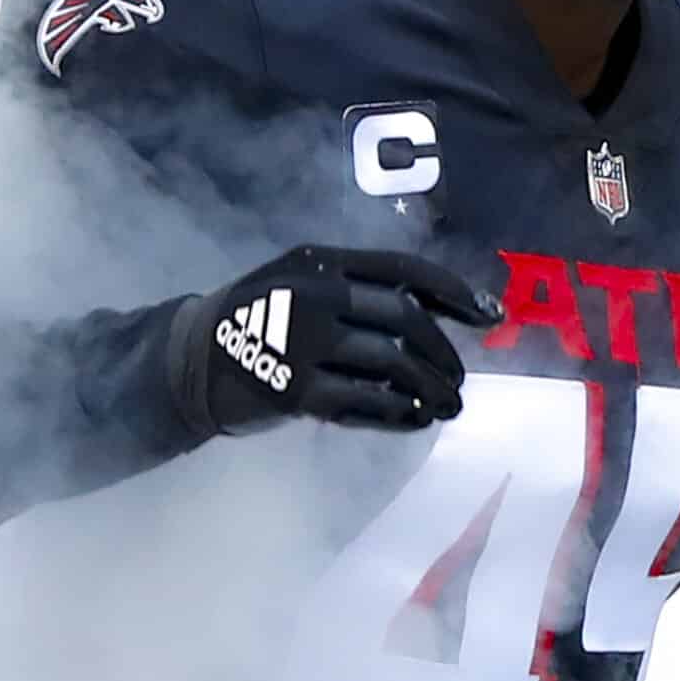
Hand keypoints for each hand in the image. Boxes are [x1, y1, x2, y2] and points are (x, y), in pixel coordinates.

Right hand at [171, 244, 503, 436]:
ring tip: (448, 405)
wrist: (189, 360)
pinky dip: (400, 414)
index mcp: (322, 260)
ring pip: (393, 365)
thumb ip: (359, 289)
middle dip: (445, 353)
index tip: (490, 317)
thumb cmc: (259, 319)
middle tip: (459, 378)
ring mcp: (304, 343)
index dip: (455, 292)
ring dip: (431, 389)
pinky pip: (367, 404)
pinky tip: (418, 420)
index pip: (404, 270)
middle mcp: (316, 294)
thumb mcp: (301, 282)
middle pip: (406, 319)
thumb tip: (439, 310)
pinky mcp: (296, 392)